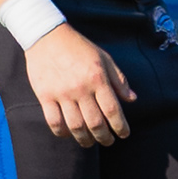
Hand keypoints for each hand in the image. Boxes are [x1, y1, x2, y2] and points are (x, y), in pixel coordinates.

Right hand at [25, 24, 134, 144]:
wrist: (47, 35)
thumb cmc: (78, 47)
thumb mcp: (104, 58)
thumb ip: (119, 79)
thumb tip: (132, 99)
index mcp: (97, 78)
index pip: (113, 110)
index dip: (120, 127)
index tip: (124, 134)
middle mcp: (80, 88)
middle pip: (96, 123)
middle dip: (105, 137)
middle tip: (108, 141)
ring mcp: (61, 93)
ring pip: (76, 126)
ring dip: (85, 140)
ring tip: (90, 142)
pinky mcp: (45, 96)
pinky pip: (54, 122)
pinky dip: (62, 132)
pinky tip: (68, 134)